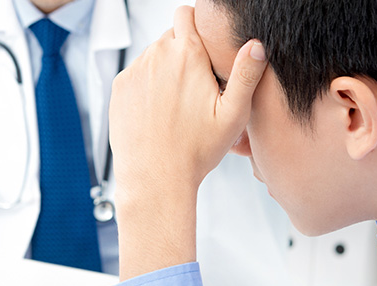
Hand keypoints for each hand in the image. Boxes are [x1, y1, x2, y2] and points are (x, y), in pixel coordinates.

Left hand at [109, 6, 267, 279]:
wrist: (154, 179)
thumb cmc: (195, 151)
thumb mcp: (233, 115)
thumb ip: (247, 75)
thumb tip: (256, 45)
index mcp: (187, 55)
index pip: (187, 14)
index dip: (197, 24)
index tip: (204, 45)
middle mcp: (156, 56)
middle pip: (170, 37)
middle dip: (183, 53)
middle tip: (197, 86)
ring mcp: (134, 72)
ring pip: (152, 57)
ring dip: (164, 70)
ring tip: (178, 104)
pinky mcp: (119, 88)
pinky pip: (136, 75)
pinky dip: (146, 86)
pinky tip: (158, 112)